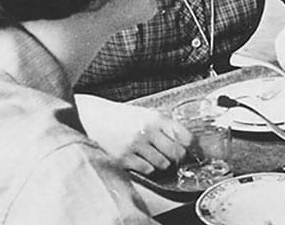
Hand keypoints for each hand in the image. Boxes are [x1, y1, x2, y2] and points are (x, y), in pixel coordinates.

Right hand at [74, 95, 190, 174]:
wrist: (92, 118)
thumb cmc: (121, 118)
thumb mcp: (145, 114)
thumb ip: (164, 126)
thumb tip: (187, 142)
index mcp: (156, 118)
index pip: (185, 136)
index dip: (191, 147)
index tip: (192, 152)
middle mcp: (148, 131)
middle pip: (177, 153)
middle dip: (177, 158)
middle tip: (172, 158)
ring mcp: (135, 145)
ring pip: (163, 164)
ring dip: (161, 164)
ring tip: (151, 156)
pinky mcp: (123, 158)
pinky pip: (147, 170)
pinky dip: (147, 168)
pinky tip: (140, 160)